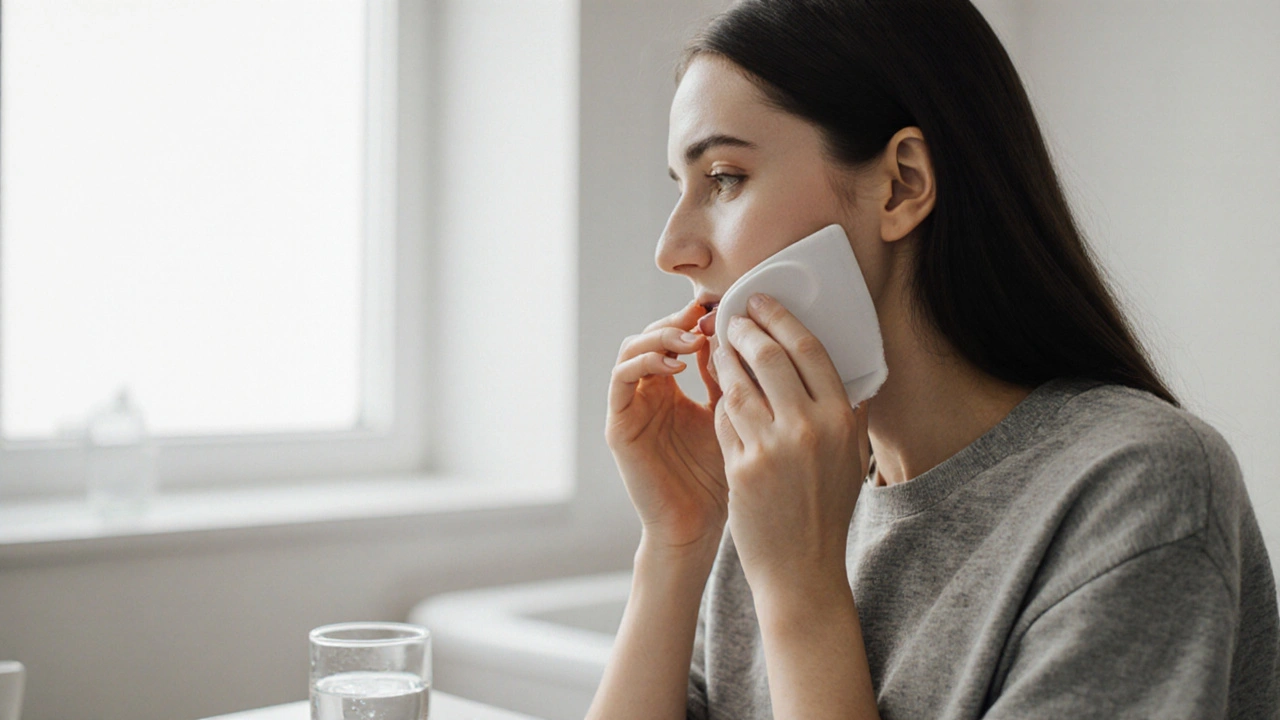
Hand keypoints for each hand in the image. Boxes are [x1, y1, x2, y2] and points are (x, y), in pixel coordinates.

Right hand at [606, 301, 728, 555]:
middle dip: (680, 320)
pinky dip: (646, 364)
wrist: (697, 527)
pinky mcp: (619, 425)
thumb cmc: (718, 476)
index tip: (726, 309)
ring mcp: (631, 407)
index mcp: (671, 387)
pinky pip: (621, 380)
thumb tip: (738, 333)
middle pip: (653, 333)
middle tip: (707, 318)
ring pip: (633, 348)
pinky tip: (677, 367)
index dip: (697, 318)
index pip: (676, 336)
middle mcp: (647, 392)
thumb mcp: (730, 416)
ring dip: (661, 336)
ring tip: (693, 339)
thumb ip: (727, 378)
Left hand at [713, 293, 870, 598]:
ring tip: (717, 344)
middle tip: (732, 315)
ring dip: (723, 358)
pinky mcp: (741, 467)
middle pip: (769, 356)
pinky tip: (714, 387)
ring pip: (738, 383)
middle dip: (745, 328)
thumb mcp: (850, 459)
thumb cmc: (825, 510)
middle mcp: (809, 429)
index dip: (781, 318)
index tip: (762, 302)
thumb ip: (848, 413)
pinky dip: (718, 398)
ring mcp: (773, 448)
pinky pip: (724, 418)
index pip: (808, 350)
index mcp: (840, 420)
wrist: (801, 568)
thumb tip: (848, 372)